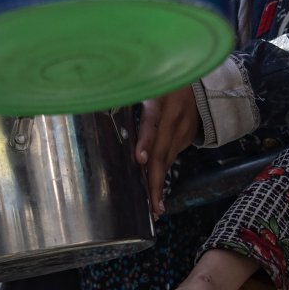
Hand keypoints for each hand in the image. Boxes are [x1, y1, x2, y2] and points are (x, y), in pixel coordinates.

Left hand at [135, 86, 201, 216]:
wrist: (197, 82)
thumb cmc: (159, 82)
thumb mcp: (143, 83)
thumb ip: (123, 94)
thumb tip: (91, 101)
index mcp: (159, 101)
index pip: (152, 123)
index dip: (146, 142)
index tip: (140, 160)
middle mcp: (174, 118)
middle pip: (163, 152)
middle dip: (156, 181)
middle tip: (152, 206)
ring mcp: (184, 129)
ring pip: (168, 159)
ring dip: (159, 183)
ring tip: (155, 207)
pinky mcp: (188, 137)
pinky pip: (172, 156)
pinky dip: (162, 171)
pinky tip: (156, 187)